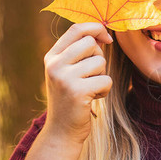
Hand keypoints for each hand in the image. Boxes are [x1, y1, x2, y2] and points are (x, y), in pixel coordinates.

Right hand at [43, 22, 112, 143]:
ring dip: (101, 75)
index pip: (77, 28)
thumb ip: (81, 51)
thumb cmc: (72, 97)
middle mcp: (54, 64)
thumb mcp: (69, 70)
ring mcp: (64, 78)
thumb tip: (104, 32)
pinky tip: (93, 98)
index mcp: (52, 56)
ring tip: (90, 89)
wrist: (62, 131)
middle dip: (99, 57)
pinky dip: (105, 90)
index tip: (107, 38)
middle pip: (91, 43)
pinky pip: (106, 80)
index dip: (97, 28)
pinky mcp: (77, 91)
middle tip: (92, 75)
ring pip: (100, 62)